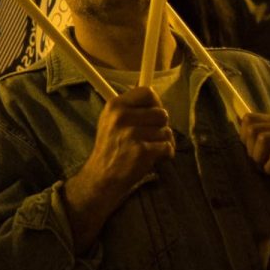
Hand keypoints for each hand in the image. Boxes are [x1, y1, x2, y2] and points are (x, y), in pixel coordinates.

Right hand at [68, 87, 172, 212]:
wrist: (102, 177)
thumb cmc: (111, 148)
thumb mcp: (111, 121)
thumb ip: (130, 108)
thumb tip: (151, 92)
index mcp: (115, 105)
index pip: (147, 92)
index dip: (155, 103)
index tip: (152, 115)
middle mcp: (122, 116)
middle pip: (162, 113)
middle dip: (161, 127)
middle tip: (150, 137)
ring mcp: (131, 133)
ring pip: (166, 132)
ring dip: (163, 142)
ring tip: (150, 149)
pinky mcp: (142, 150)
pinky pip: (167, 147)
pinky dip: (165, 154)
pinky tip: (154, 158)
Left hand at [240, 112, 269, 232]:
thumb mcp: (268, 150)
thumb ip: (254, 136)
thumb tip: (235, 120)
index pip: (249, 119)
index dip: (244, 137)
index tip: (252, 151)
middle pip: (253, 129)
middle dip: (250, 149)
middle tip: (259, 162)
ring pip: (264, 139)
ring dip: (258, 157)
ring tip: (264, 166)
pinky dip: (269, 169)